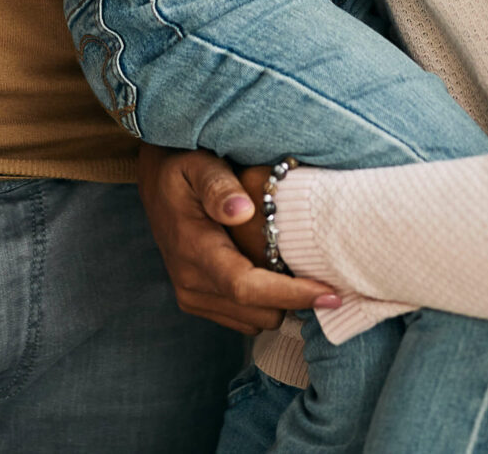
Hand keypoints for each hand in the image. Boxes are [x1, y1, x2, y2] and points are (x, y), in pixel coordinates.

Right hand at [136, 145, 337, 334]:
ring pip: (254, 321)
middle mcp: (190, 282)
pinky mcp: (197, 301)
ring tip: (298, 269)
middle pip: (258, 312)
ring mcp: (192, 296)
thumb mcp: (198, 164)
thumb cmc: (183, 167)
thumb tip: (242, 211)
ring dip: (280, 303)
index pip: (246, 287)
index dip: (292, 294)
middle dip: (293, 299)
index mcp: (193, 249)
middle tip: (322, 271)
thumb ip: (218, 186)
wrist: (157, 182)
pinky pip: (243, 320)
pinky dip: (265, 305)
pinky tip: (275, 274)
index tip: (331, 293)